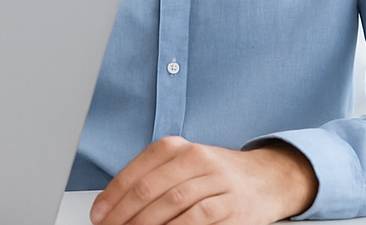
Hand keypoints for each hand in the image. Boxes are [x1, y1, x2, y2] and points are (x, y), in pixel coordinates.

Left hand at [90, 136, 317, 224]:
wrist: (267, 178)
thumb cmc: (215, 173)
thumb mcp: (182, 164)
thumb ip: (151, 179)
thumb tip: (114, 205)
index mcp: (176, 147)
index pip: (136, 172)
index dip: (113, 197)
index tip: (99, 215)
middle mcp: (197, 160)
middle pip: (151, 190)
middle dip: (125, 215)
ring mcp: (217, 183)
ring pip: (174, 206)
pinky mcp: (234, 208)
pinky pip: (199, 221)